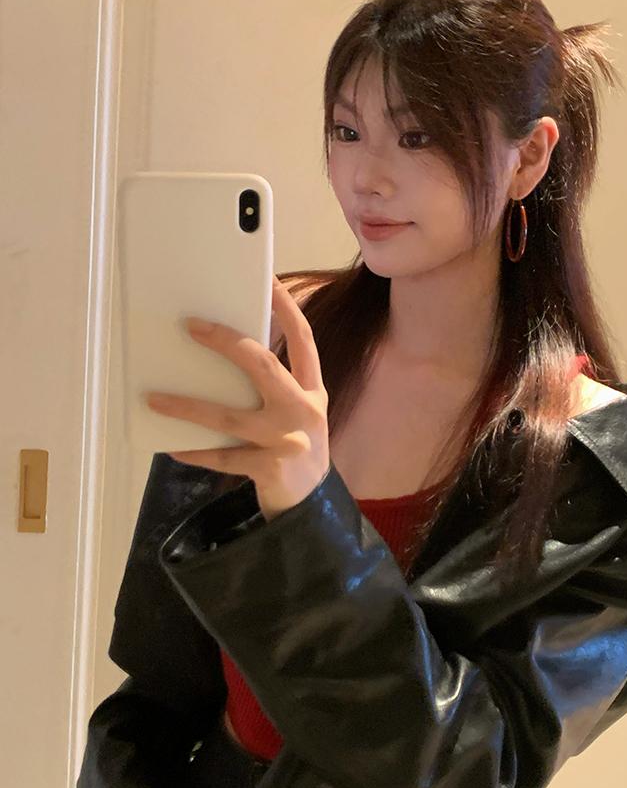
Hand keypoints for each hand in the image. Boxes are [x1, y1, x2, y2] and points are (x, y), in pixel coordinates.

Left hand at [145, 275, 329, 521]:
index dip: (286, 309)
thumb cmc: (296, 450)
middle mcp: (303, 410)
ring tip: (153, 398)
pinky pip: (222, 456)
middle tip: (191, 326)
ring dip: (187, 406)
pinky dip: (195, 451)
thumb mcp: (298, 414)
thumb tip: (223, 355)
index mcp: (313, 390)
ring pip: (229, 415)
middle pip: (263, 366)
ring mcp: (287, 440)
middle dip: (226, 343)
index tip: (268, 280)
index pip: (303, 340)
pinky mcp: (269, 468)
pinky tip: (172, 446)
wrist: (313, 507)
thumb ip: (275, 388)